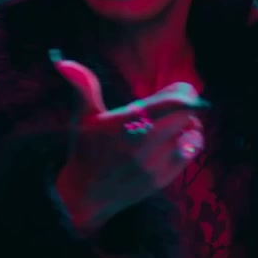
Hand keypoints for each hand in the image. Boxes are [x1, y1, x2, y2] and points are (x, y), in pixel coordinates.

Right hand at [51, 53, 209, 237]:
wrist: (86, 195)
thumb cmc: (86, 150)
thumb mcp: (84, 117)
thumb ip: (84, 86)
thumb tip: (65, 62)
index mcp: (129, 121)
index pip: (176, 99)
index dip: (182, 90)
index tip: (177, 89)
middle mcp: (145, 141)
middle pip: (187, 113)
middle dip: (184, 105)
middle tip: (174, 105)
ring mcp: (156, 161)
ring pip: (192, 132)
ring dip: (187, 125)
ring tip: (174, 124)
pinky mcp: (164, 177)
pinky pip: (191, 152)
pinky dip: (189, 143)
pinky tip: (176, 141)